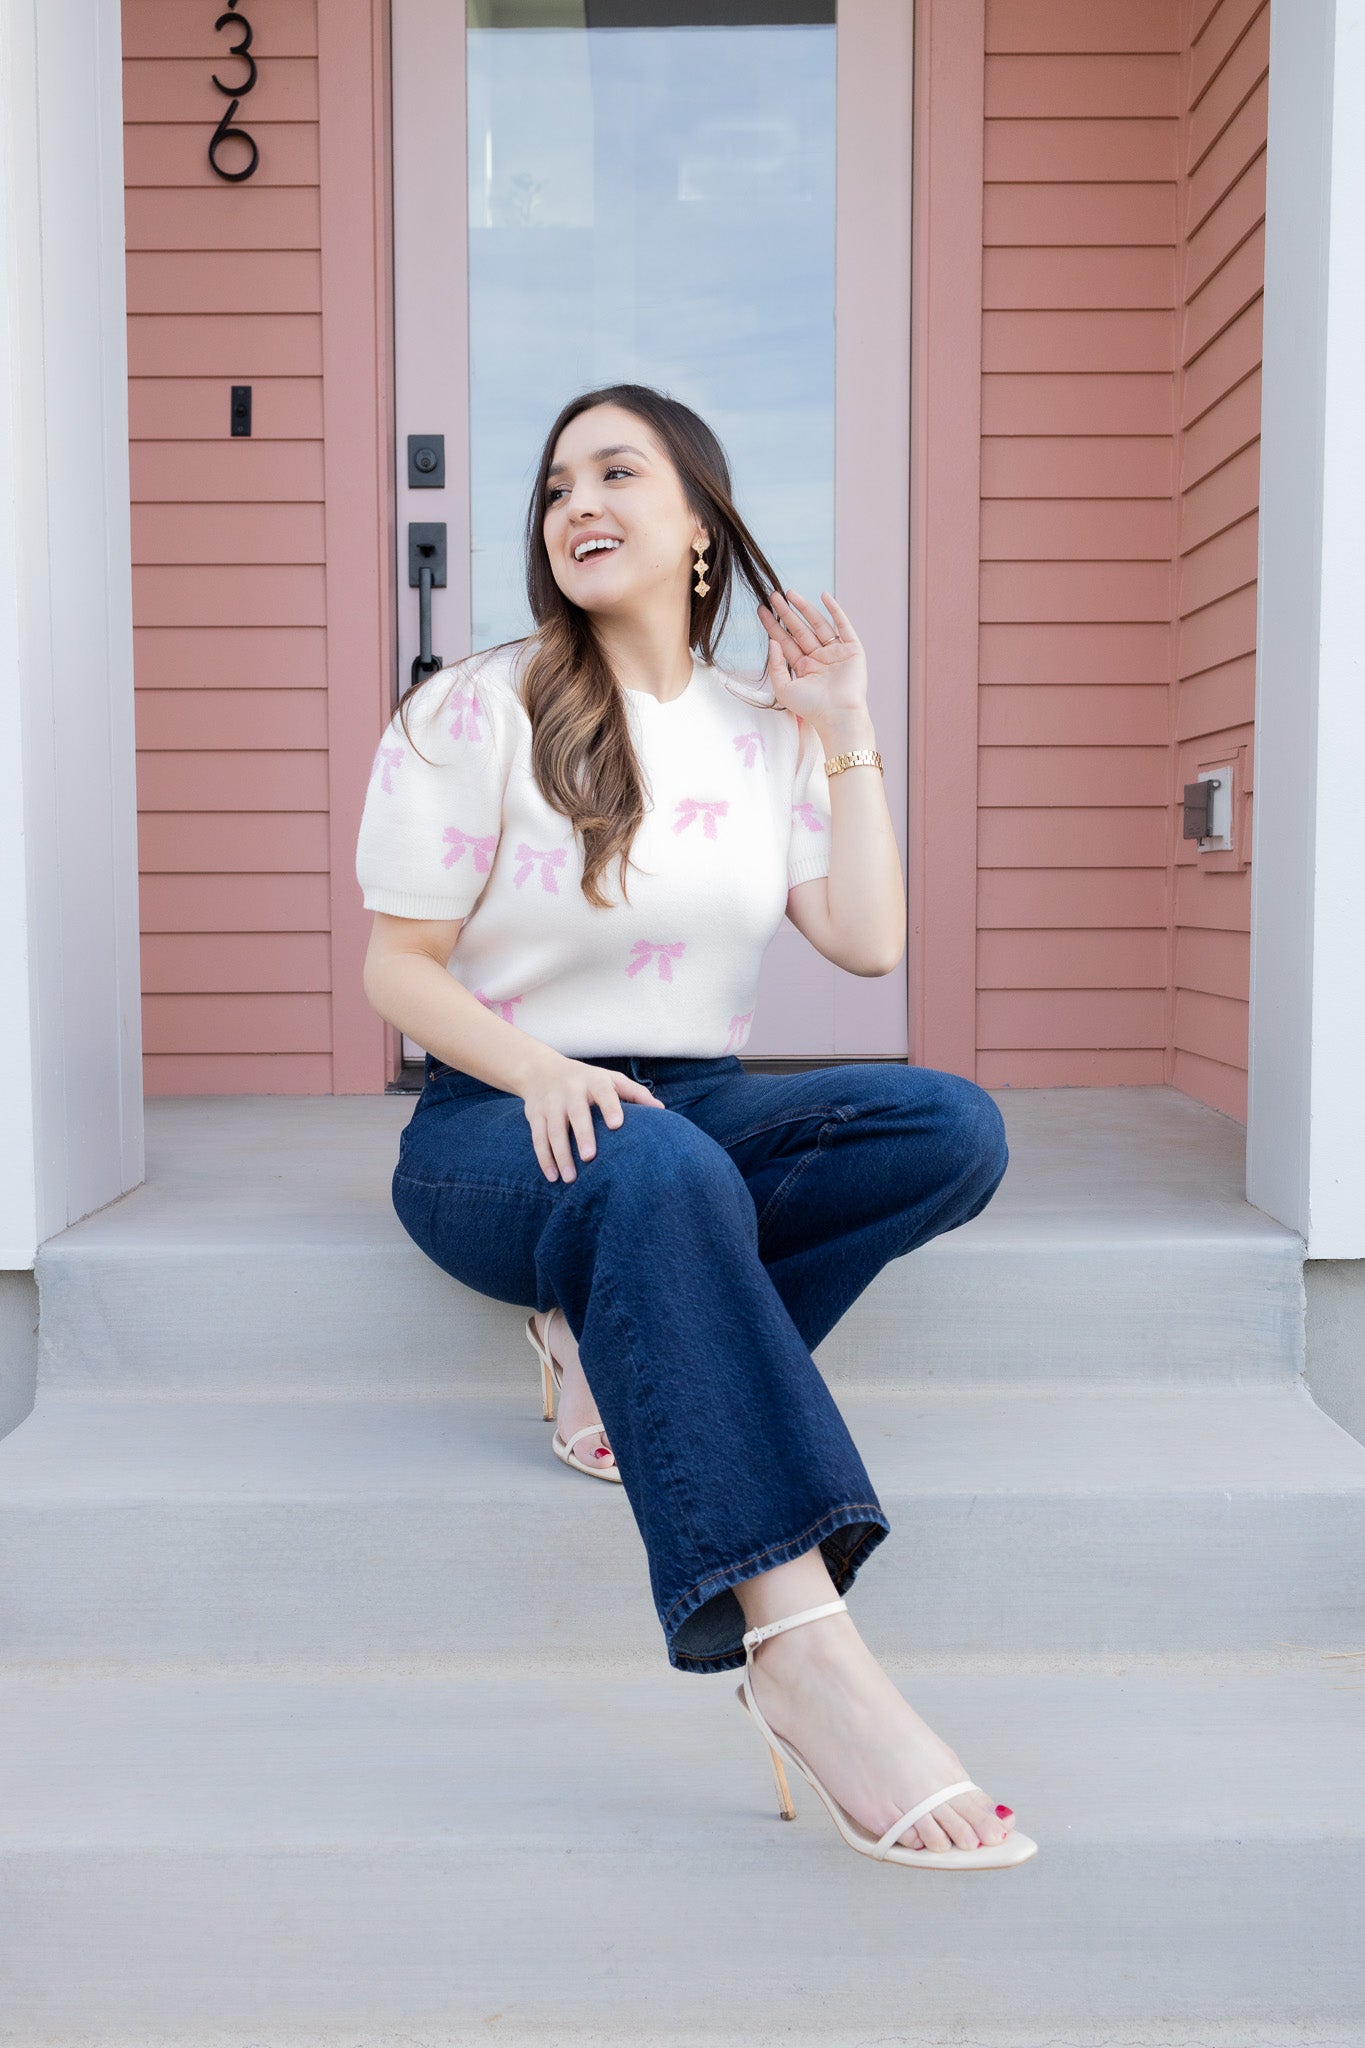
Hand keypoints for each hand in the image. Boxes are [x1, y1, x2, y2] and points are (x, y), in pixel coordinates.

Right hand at [519, 1056, 666, 1182]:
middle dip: (582, 1135)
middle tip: (590, 1157)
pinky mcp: (534, 1115)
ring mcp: (550, 1103)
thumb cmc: (586, 1080)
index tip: (617, 1125)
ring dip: (561, 1155)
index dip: (610, 1107)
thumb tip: (662, 1111)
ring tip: (570, 1178)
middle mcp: (570, 1090)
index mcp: (593, 1081)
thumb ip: (635, 1094)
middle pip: (576, 1114)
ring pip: (554, 1131)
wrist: (540, 1070)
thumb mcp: (610, 1079)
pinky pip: (538, 1139)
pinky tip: (553, 1177)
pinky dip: (544, 1159)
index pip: (604, 1093)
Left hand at [756, 588, 868, 728]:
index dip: (773, 625)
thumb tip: (772, 641)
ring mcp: (835, 652)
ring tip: (790, 593)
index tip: (762, 609)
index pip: (785, 641)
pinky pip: (843, 625)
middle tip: (773, 595)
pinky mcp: (852, 650)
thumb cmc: (811, 708)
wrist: (837, 715)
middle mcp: (819, 658)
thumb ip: (776, 665)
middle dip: (786, 612)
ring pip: (818, 624)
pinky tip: (824, 596)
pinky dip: (835, 610)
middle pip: (799, 629)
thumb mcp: (783, 688)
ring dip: (805, 607)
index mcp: (803, 668)